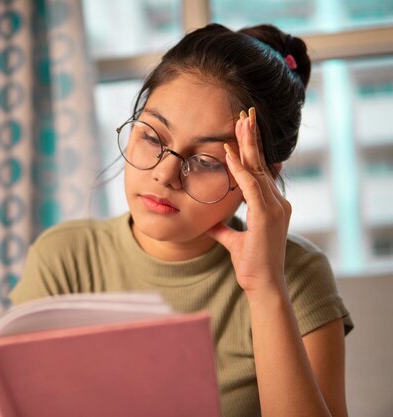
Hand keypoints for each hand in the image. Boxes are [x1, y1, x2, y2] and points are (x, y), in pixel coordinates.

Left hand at [206, 108, 291, 298]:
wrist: (262, 285)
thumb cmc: (251, 264)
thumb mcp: (232, 241)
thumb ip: (223, 228)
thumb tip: (211, 222)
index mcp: (270, 205)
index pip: (259, 170)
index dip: (251, 149)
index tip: (242, 129)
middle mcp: (276, 202)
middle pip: (261, 163)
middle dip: (252, 137)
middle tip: (245, 113)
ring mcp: (274, 208)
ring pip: (258, 168)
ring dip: (247, 144)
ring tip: (240, 121)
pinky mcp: (266, 216)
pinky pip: (250, 186)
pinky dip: (239, 169)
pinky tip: (229, 153)